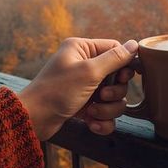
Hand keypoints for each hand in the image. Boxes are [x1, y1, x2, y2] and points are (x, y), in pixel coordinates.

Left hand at [17, 38, 137, 139]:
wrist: (33, 120)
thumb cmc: (56, 91)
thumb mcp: (89, 72)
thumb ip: (115, 58)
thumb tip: (135, 44)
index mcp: (82, 49)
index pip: (115, 49)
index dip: (123, 65)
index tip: (122, 78)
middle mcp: (84, 65)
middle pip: (118, 76)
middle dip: (113, 92)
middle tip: (102, 96)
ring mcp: (84, 86)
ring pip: (113, 97)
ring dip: (107, 108)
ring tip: (92, 113)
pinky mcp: (83, 105)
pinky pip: (104, 112)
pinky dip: (101, 120)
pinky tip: (92, 124)